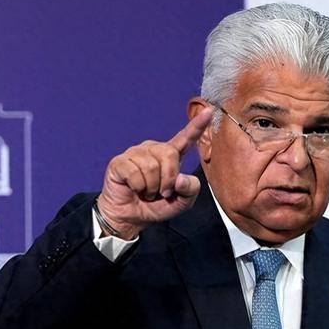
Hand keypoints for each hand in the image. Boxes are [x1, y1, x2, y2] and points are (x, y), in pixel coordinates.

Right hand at [96, 107, 213, 238]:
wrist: (131, 218)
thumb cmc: (156, 206)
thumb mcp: (182, 203)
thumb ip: (190, 190)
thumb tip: (179, 178)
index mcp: (171, 156)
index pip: (186, 138)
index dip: (197, 125)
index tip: (209, 111)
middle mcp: (154, 150)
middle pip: (169, 154)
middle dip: (168, 179)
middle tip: (161, 193)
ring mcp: (136, 154)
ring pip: (151, 166)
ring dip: (152, 187)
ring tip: (147, 192)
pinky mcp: (120, 162)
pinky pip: (134, 173)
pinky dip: (138, 187)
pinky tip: (134, 189)